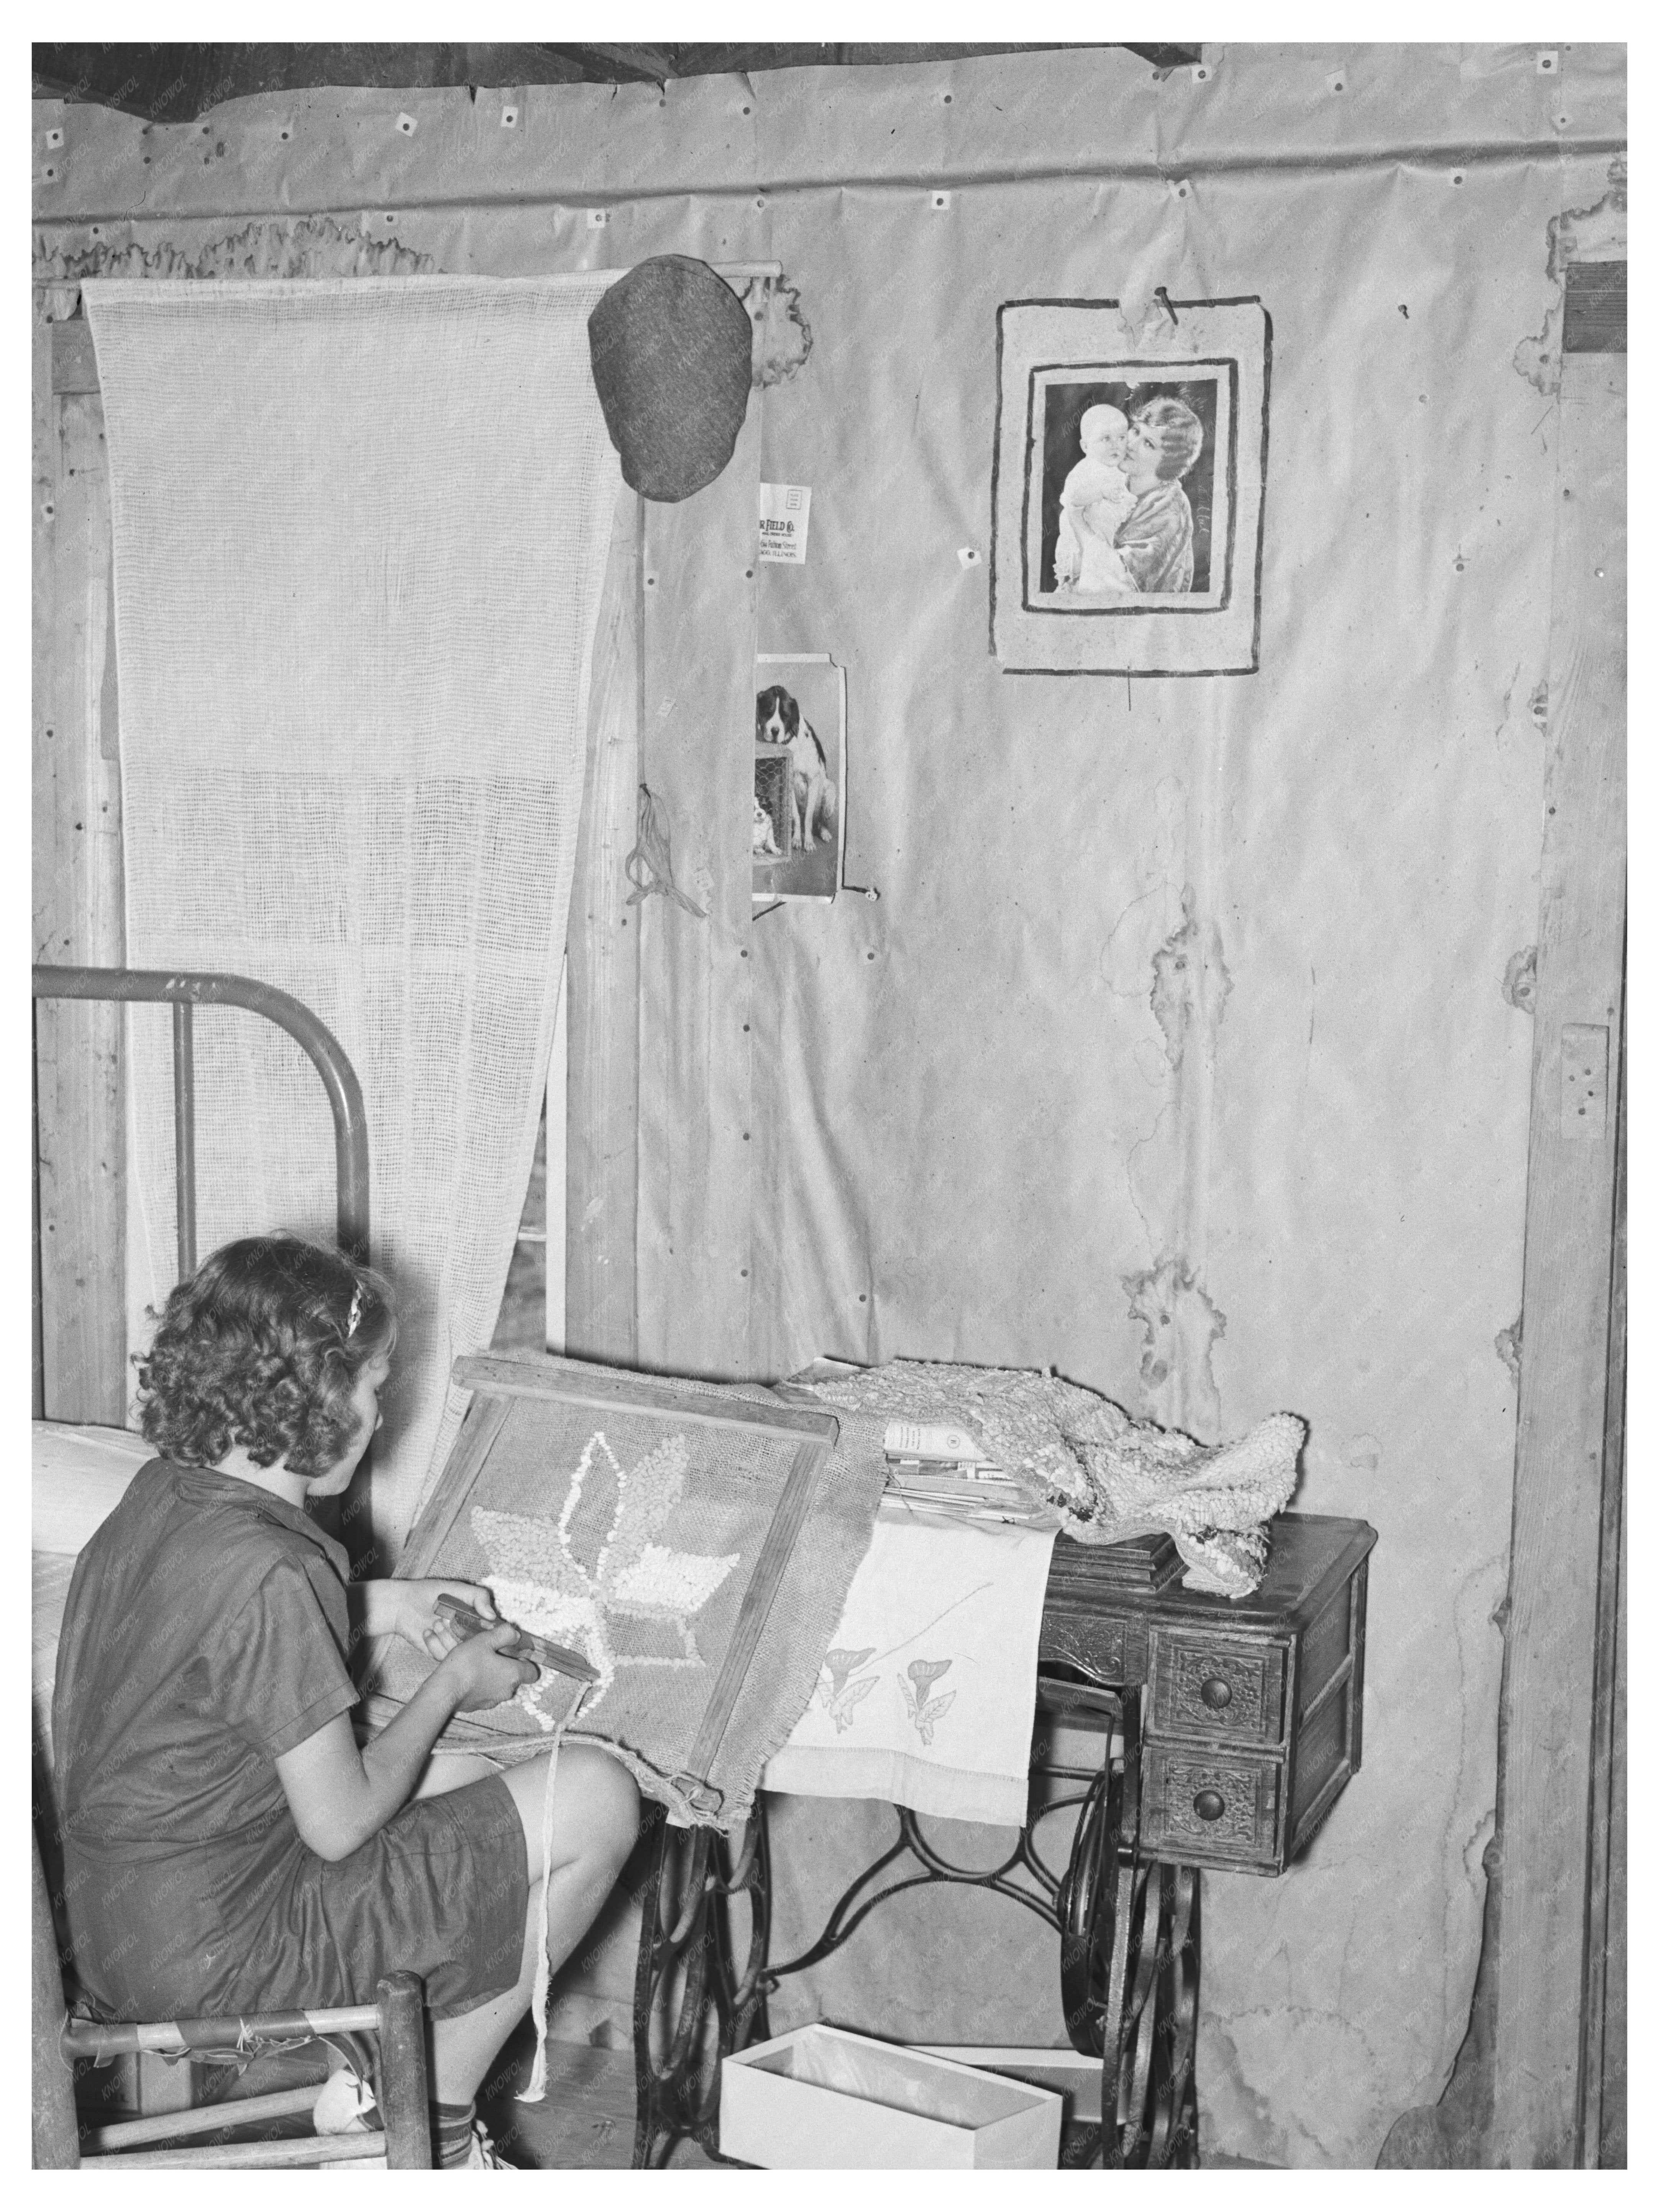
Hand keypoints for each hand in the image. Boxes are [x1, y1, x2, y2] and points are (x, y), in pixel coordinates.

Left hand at [380, 1578, 499, 1656]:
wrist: (403, 1604)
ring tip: (436, 1621)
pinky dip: (434, 1643)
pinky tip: (427, 1630)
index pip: (494, 1631)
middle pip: (480, 1646)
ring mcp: (454, 1646)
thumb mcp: (457, 1588)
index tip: (482, 1624)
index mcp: (477, 1619)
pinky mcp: (440, 1654)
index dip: (492, 1630)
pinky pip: (443, 1657)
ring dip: (448, 1636)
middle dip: (467, 1634)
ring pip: (461, 1652)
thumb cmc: (431, 1593)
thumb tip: (492, 1616)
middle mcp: (469, 1635)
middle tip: (451, 1619)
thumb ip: (479, 1596)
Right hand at [435, 1621, 539, 1713]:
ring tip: (477, 1662)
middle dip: (505, 1666)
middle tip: (492, 1654)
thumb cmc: (467, 1664)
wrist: (444, 1691)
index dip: (525, 1661)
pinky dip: (480, 1684)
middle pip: (514, 1678)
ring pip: (498, 1685)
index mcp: (513, 1675)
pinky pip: (484, 1693)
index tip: (515, 1653)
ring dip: (492, 1675)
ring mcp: (491, 1701)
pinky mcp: (477, 1707)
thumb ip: (504, 1635)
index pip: (532, 1672)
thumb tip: (516, 1634)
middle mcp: (506, 1691)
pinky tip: (468, 1675)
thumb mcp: (485, 1640)